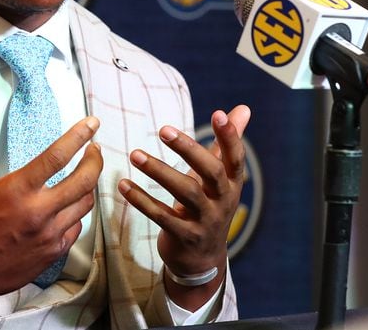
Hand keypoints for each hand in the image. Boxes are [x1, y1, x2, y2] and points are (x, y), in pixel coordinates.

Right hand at [0, 107, 102, 328]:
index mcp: (17, 190)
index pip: (58, 156)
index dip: (79, 135)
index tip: (92, 123)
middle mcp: (38, 213)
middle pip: (85, 180)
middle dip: (95, 159)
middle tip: (94, 148)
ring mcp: (48, 236)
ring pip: (85, 204)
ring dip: (88, 185)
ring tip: (83, 173)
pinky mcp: (52, 253)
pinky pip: (77, 227)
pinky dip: (76, 212)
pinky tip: (68, 204)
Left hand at [117, 105, 249, 310]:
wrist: (202, 259)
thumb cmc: (209, 205)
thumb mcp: (221, 177)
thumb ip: (226, 143)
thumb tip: (243, 108)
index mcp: (232, 184)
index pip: (235, 157)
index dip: (229, 136)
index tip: (217, 114)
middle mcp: (223, 201)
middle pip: (211, 172)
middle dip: (188, 149)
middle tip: (163, 129)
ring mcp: (205, 221)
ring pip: (185, 193)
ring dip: (158, 171)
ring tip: (134, 154)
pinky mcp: (185, 237)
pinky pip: (162, 216)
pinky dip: (142, 200)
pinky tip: (124, 185)